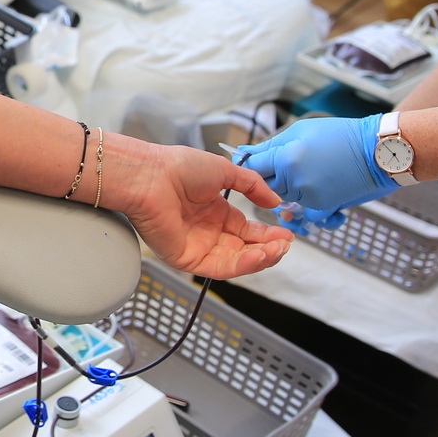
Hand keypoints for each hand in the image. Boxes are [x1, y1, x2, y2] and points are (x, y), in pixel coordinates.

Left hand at [118, 142, 294, 278]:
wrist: (150, 175)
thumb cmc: (179, 167)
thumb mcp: (225, 171)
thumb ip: (253, 186)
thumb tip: (276, 201)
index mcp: (214, 212)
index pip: (246, 230)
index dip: (267, 234)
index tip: (286, 235)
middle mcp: (207, 232)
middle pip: (244, 249)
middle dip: (267, 248)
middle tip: (285, 245)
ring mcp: (197, 247)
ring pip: (235, 261)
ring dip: (259, 258)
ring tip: (277, 250)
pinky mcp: (186, 260)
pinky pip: (219, 268)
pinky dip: (243, 264)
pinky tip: (260, 255)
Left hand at [234, 115, 392, 230]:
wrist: (378, 151)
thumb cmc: (343, 135)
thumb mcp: (301, 130)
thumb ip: (270, 145)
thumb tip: (243, 151)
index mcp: (286, 157)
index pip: (252, 167)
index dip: (251, 164)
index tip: (256, 161)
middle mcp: (295, 180)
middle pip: (266, 186)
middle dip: (272, 176)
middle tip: (290, 163)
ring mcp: (309, 197)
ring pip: (285, 198)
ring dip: (291, 189)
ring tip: (312, 170)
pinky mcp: (324, 208)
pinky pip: (305, 213)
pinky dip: (309, 205)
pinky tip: (321, 187)